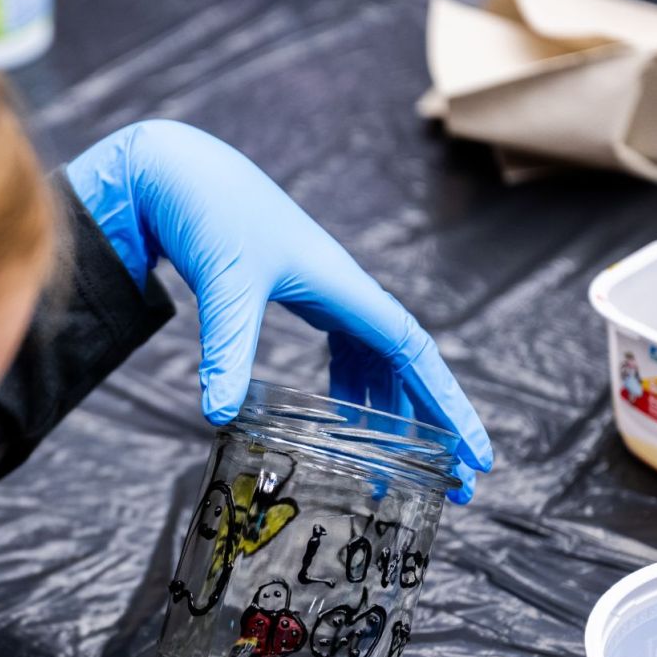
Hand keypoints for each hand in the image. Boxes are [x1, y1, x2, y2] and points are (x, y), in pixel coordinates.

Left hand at [66, 120, 492, 502]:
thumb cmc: (209, 212)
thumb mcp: (224, 285)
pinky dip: (353, 389)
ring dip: (393, 412)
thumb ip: (226, 349)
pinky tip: (347, 421)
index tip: (477, 455)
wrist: (178, 170)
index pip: (416, 356)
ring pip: (376, 361)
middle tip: (452, 486)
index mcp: (345, 288)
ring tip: (395, 470)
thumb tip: (218, 415)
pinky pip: (345, 349)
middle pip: (407, 366)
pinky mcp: (298, 293)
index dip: (450, 407)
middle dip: (433, 425)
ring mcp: (324, 292)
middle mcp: (344, 291)